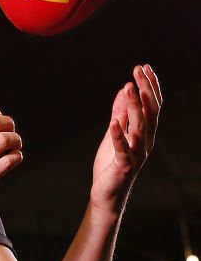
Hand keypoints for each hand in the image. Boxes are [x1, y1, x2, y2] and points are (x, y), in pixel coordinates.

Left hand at [90, 63, 161, 215]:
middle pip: (150, 112)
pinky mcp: (125, 166)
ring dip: (135, 106)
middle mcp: (145, 142)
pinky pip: (123, 149)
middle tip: (138, 70)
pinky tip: (113, 123)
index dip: (150, 86)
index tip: (145, 67)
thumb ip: (120, 113)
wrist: (107, 193)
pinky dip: (118, 135)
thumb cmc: (111, 164)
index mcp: (145, 133)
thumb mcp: (114, 133)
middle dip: (145, 89)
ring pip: (140, 127)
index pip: (152, 105)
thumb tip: (123, 90)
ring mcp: (137, 154)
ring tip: (129, 88)